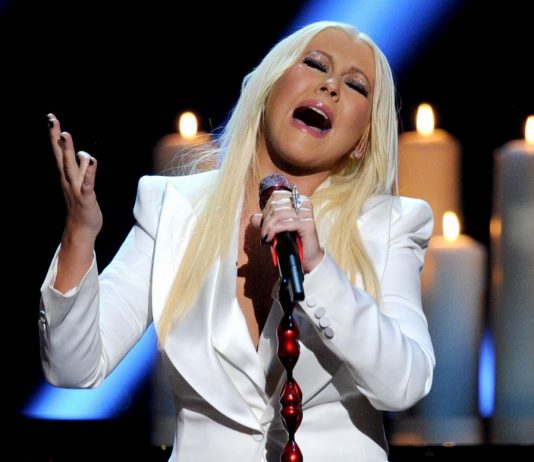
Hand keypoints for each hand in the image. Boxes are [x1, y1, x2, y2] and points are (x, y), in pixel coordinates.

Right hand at [47, 113, 101, 238]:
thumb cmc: (81, 204)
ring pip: (72, 166)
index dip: (54, 135)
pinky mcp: (86, 197)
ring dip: (68, 151)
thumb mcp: (78, 183)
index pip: (58, 152)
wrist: (81, 229)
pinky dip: (89, 172)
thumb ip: (79, 168)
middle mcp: (68, 179)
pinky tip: (92, 161)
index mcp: (66, 175)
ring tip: (66, 134)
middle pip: (61, 155)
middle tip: (52, 120)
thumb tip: (81, 153)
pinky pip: (87, 182)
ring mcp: (76, 188)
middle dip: (57, 137)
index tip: (51, 118)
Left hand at [250, 190, 323, 272]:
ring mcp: (306, 213)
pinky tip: (269, 238)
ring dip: (267, 227)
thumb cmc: (293, 241)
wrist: (308, 257)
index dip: (266, 208)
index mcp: (298, 200)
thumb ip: (267, 222)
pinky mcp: (307, 224)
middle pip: (276, 205)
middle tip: (263, 232)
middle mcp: (303, 203)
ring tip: (265, 236)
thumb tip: (253, 218)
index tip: (264, 222)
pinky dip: (273, 231)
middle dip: (265, 220)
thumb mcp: (278, 229)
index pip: (276, 196)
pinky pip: (283, 224)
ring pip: (278, 214)